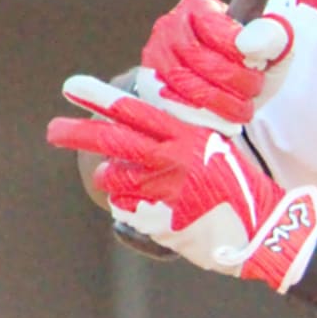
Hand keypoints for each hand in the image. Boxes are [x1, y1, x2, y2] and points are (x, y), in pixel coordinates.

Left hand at [48, 75, 316, 292]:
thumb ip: (176, 140)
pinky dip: (134, 207)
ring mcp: (163, 190)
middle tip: (53, 129)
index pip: (137, 113)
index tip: (74, 87)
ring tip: (147, 187)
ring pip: (115, 179)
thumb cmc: (240, 187)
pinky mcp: (157, 219)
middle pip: (114, 141)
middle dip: (78, 132)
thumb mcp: (214, 150)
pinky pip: (125, 208)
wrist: (263, 230)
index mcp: (189, 137)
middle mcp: (173, 160)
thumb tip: (131, 136)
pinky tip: (161, 209)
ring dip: (120, 182)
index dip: (102, 99)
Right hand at [137, 0, 292, 133]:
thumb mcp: (276, 43)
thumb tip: (248, 44)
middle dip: (233, 79)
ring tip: (243, 105)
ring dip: (221, 101)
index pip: (213, 28)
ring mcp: (155, 58)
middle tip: (254, 88)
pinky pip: (171, 106)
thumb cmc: (257, 59)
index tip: (258, 65)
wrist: (240, 89)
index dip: (238, 52)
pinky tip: (223, 117)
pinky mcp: (150, 88)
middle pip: (196, 58)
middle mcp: (169, 27)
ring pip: (183, 84)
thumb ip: (272, 35)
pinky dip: (202, 116)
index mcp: (199, 7)